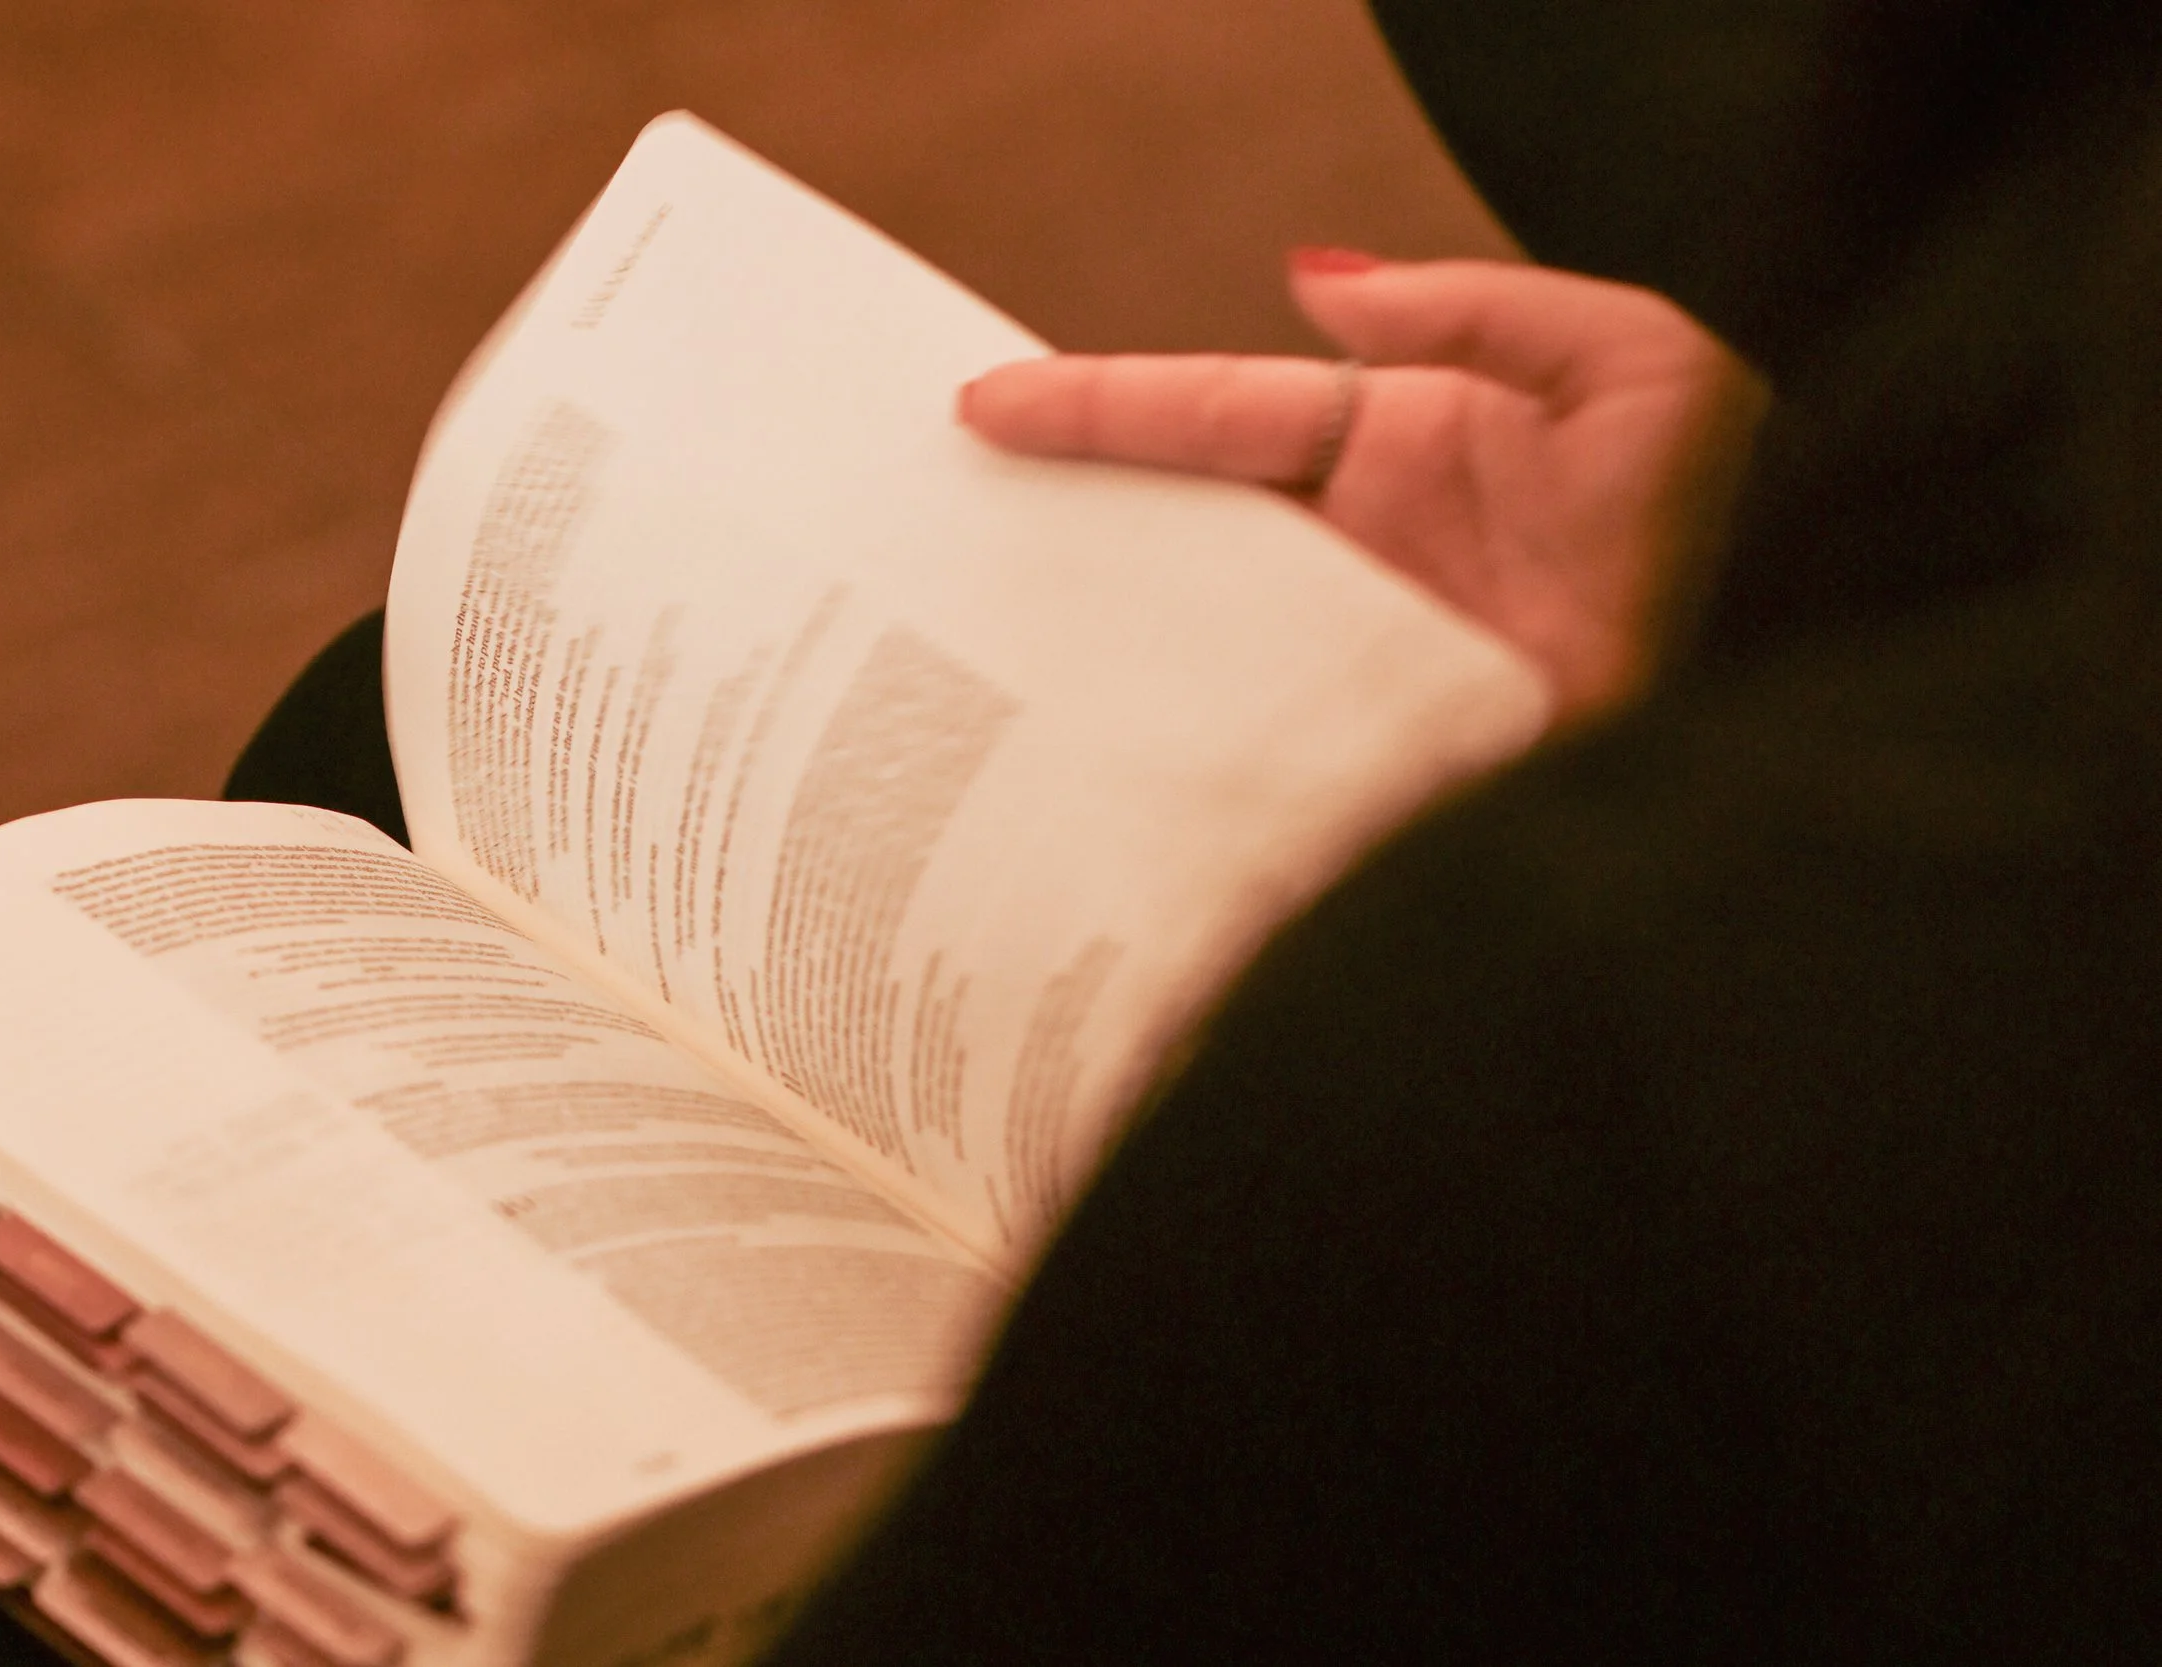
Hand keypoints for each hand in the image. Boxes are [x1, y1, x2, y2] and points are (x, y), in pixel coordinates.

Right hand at [958, 253, 1768, 719]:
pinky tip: (1081, 769)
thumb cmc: (1742, 527)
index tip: (985, 407)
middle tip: (930, 522)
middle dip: (1062, 519)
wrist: (1792, 719)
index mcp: (1410, 454)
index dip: (1103, 408)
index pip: (1223, 416)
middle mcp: (1365, 561)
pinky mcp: (1360, 770)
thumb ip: (1480, 311)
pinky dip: (1165, 762)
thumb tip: (1317, 290)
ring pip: (1187, 644)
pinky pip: (1238, 755)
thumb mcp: (1639, 370)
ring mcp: (1354, 668)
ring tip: (964, 646)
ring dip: (1089, 645)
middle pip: (1177, 530)